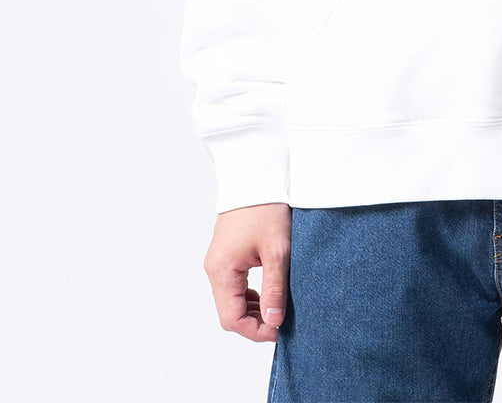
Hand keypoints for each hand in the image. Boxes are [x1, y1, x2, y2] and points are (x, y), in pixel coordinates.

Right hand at [203, 202, 291, 342]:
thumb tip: (274, 321)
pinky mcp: (225, 253)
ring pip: (230, 300)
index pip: (231, 319)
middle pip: (228, 312)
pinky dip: (248, 295)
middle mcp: (214, 268)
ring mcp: (218, 261)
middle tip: (281, 320)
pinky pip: (232, 285)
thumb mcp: (277, 250)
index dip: (255, 331)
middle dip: (254, 322)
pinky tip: (268, 291)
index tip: (279, 330)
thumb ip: (275, 288)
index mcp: (222, 270)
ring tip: (277, 306)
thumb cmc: (267, 208)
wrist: (256, 175)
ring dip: (252, 309)